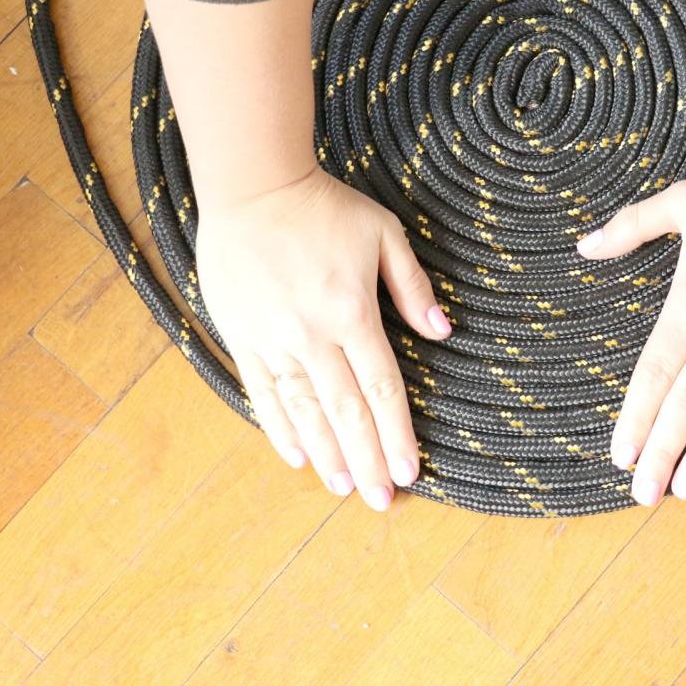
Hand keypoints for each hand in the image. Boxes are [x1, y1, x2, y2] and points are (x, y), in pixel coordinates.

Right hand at [194, 164, 451, 511]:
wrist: (253, 186)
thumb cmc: (325, 207)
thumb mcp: (384, 234)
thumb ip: (412, 286)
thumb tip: (443, 332)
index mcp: (353, 312)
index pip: (382, 388)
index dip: (397, 434)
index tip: (409, 470)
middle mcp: (313, 335)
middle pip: (346, 411)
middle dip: (367, 460)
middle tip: (382, 499)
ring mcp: (273, 339)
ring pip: (304, 410)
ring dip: (327, 454)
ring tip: (343, 489)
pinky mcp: (242, 336)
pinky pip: (263, 392)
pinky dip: (279, 427)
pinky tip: (296, 456)